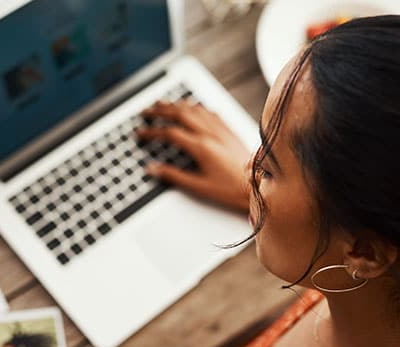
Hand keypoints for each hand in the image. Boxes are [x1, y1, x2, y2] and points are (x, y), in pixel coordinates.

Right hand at [137, 100, 252, 211]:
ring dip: (176, 105)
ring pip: (194, 109)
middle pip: (180, 114)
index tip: (140, 133)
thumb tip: (153, 169)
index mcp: (201, 147)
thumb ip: (174, 176)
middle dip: (160, 111)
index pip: (170, 133)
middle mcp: (211, 133)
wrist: (258, 186)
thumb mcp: (198, 187)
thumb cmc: (232, 189)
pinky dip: (196, 107)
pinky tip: (192, 108)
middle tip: (146, 112)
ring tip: (163, 104)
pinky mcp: (229, 131)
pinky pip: (210, 112)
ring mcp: (221, 130)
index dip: (152, 132)